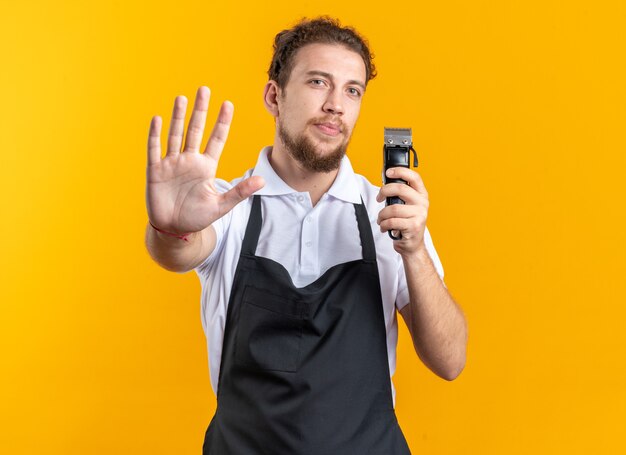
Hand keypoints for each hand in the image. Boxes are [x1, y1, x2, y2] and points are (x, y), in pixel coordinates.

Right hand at [146, 86, 264, 234]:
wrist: (174, 229)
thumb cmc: (197, 217)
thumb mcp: (222, 205)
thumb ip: (240, 192)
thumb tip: (263, 181)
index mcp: (206, 166)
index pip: (216, 139)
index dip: (222, 122)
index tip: (228, 104)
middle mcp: (190, 160)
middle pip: (196, 130)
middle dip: (200, 110)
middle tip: (205, 89)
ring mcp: (172, 164)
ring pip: (176, 135)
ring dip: (178, 117)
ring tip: (182, 98)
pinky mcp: (156, 171)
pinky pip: (155, 149)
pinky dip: (156, 135)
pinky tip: (158, 119)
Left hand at [376, 167, 428, 255]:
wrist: (412, 244)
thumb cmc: (406, 223)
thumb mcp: (406, 206)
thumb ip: (400, 195)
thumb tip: (386, 185)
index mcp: (421, 195)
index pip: (414, 177)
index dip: (400, 171)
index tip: (388, 172)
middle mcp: (423, 203)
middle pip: (400, 189)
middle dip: (384, 191)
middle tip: (379, 197)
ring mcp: (419, 215)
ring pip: (393, 208)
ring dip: (382, 214)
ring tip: (381, 219)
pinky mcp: (413, 226)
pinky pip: (392, 221)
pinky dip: (384, 224)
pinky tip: (385, 227)